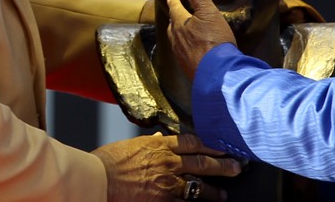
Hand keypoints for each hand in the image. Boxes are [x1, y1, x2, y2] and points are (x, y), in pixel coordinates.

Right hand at [93, 131, 240, 200]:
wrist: (97, 181)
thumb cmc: (107, 162)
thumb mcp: (130, 146)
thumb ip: (149, 144)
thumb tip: (160, 140)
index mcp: (159, 146)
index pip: (192, 142)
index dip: (211, 144)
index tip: (223, 146)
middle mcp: (167, 163)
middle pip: (202, 162)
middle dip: (222, 165)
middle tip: (237, 167)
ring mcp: (166, 184)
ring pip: (198, 186)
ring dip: (213, 191)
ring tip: (223, 194)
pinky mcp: (162, 201)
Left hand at [166, 0, 237, 80]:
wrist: (219, 75)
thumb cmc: (214, 41)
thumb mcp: (208, 12)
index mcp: (181, 24)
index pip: (175, 9)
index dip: (175, 2)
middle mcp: (177, 40)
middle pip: (173, 26)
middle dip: (175, 19)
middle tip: (176, 14)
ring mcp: (182, 56)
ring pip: (177, 42)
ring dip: (179, 36)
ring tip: (182, 33)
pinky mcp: (189, 69)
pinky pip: (185, 56)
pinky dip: (187, 51)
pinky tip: (193, 53)